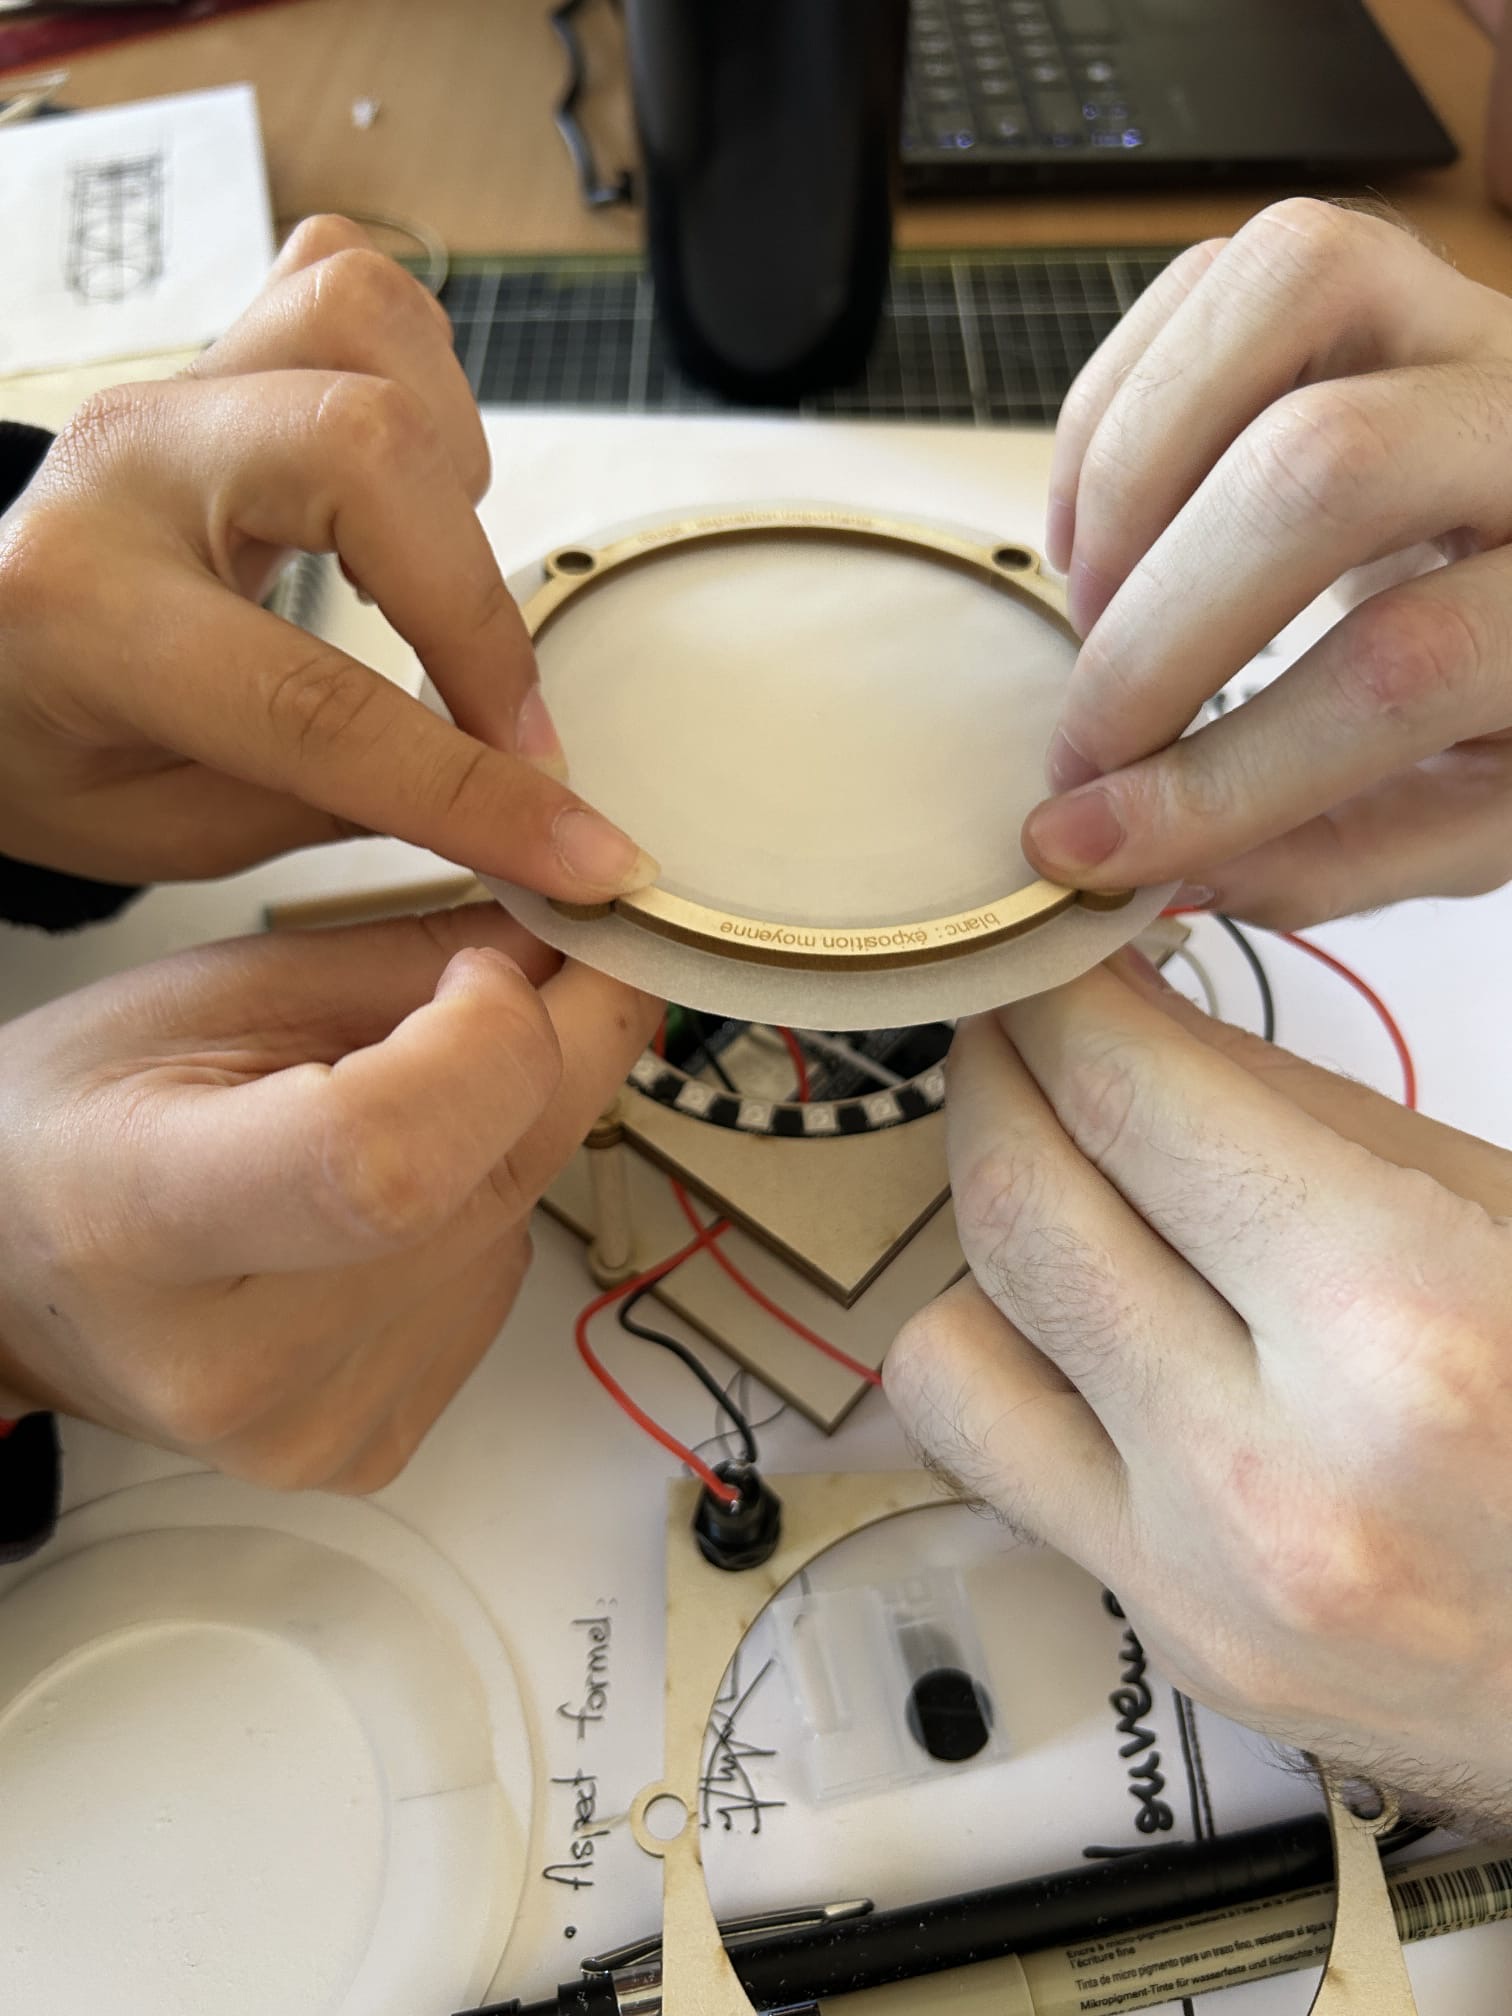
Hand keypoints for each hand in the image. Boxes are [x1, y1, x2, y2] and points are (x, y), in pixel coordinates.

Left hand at [0, 215, 653, 896]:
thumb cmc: (43, 740)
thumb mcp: (163, 830)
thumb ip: (334, 809)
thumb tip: (503, 808)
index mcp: (83, 614)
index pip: (315, 703)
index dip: (469, 786)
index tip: (577, 847)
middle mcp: (131, 467)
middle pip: (364, 453)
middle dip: (478, 604)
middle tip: (513, 724)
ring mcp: (178, 390)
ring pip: (365, 330)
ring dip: (454, 467)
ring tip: (449, 584)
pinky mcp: (221, 355)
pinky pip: (351, 291)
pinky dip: (425, 381)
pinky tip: (417, 491)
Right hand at [0, 905, 657, 1491]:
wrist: (24, 1276)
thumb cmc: (87, 1126)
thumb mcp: (212, 990)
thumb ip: (406, 958)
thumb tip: (576, 935)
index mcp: (152, 1223)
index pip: (387, 1160)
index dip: (490, 1042)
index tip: (488, 971)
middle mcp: (237, 1362)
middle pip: (492, 1184)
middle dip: (548, 1052)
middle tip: (513, 987)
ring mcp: (312, 1424)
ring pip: (522, 1227)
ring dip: (503, 1137)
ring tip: (387, 1118)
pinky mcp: (370, 1446)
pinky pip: (500, 1287)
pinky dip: (479, 1217)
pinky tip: (389, 1206)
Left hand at [887, 954, 1511, 1828]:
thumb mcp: (1483, 1209)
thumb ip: (1287, 1105)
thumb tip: (1119, 1008)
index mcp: (1400, 1320)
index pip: (1129, 1101)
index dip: (1056, 1003)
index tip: (1042, 957)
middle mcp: (1276, 1465)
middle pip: (1019, 1207)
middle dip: (991, 1080)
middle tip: (1013, 1030)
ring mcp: (1198, 1575)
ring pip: (946, 1340)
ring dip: (977, 1231)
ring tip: (1053, 1181)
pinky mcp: (1160, 1634)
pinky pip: (979, 1455)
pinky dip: (991, 1360)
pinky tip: (1067, 1324)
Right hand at [1023, 199, 1511, 927]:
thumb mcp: (1470, 819)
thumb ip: (1326, 860)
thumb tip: (1140, 859)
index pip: (1404, 670)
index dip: (1225, 773)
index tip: (1092, 844)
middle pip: (1322, 467)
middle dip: (1158, 629)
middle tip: (1087, 744)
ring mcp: (1462, 314)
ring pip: (1282, 288)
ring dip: (1132, 473)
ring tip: (1093, 609)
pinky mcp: (1371, 275)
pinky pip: (1215, 274)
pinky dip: (1114, 411)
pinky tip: (1098, 534)